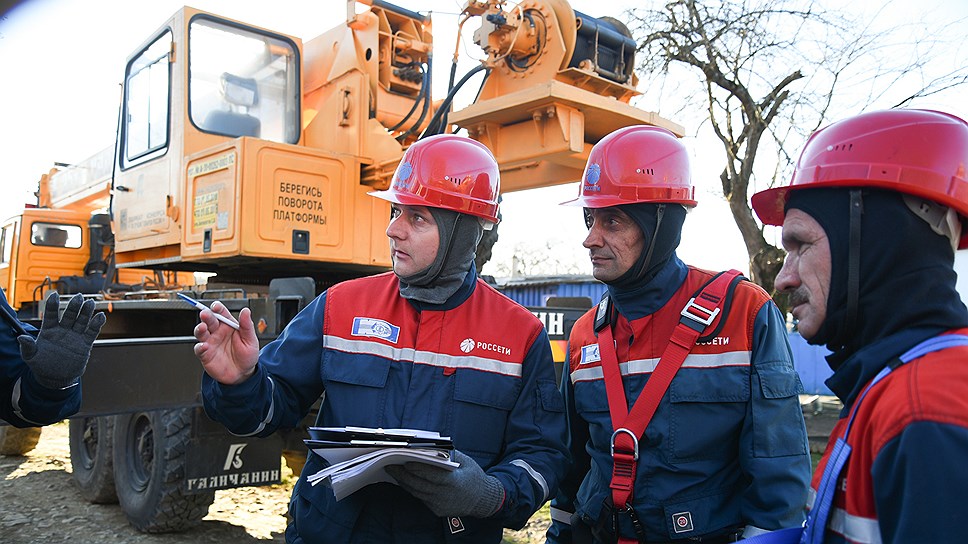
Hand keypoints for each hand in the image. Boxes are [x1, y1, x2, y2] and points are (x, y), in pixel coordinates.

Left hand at [18, 292, 105, 388]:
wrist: (56, 377)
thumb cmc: (41, 365)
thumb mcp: (30, 357)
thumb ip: (27, 346)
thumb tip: (21, 337)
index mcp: (49, 330)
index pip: (50, 315)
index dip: (52, 305)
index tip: (54, 295)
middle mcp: (63, 330)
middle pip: (69, 315)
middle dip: (74, 306)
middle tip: (79, 297)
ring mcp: (75, 336)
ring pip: (82, 321)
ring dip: (86, 312)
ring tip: (90, 303)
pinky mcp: (85, 343)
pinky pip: (92, 332)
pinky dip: (97, 324)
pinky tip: (100, 316)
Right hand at [192, 301, 259, 384]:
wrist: (243, 374)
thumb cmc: (247, 355)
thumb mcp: (251, 340)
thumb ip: (247, 326)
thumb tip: (246, 311)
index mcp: (228, 325)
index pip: (221, 313)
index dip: (217, 308)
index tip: (216, 306)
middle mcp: (217, 332)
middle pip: (209, 320)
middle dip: (206, 316)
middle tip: (205, 314)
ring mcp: (210, 343)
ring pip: (200, 332)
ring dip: (199, 329)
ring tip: (202, 327)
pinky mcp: (205, 354)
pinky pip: (199, 349)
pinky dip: (200, 347)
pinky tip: (204, 346)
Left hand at [385, 450, 503, 517]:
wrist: (483, 500)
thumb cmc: (474, 476)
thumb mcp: (466, 461)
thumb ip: (449, 454)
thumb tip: (430, 447)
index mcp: (453, 481)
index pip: (429, 474)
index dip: (415, 468)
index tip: (403, 460)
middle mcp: (444, 495)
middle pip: (418, 484)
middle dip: (401, 474)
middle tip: (389, 464)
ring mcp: (440, 504)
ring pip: (416, 492)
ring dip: (403, 482)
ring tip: (393, 471)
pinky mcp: (437, 510)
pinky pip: (421, 498)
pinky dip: (412, 488)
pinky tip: (405, 480)